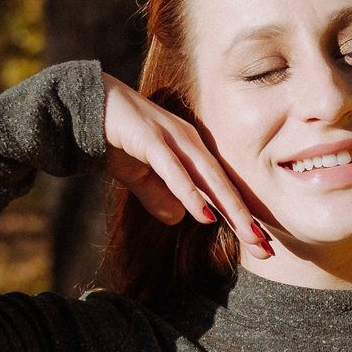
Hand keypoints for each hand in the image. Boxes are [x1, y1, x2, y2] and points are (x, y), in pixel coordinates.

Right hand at [100, 74, 273, 257]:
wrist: (85, 104)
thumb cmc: (115, 137)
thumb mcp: (140, 174)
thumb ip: (159, 194)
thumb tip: (178, 219)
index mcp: (190, 151)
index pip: (221, 190)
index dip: (241, 218)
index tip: (261, 245)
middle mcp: (189, 143)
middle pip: (224, 186)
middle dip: (246, 219)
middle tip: (267, 248)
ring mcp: (171, 139)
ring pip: (208, 179)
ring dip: (230, 209)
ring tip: (249, 235)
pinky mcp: (150, 139)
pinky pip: (175, 172)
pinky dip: (191, 194)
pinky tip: (205, 215)